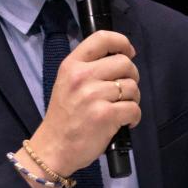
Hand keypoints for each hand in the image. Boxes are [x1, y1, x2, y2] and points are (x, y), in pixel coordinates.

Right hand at [27, 30, 140, 177]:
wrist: (53, 148)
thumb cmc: (63, 116)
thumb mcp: (67, 82)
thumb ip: (89, 68)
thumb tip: (121, 58)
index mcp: (72, 65)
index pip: (102, 38)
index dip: (122, 42)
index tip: (129, 52)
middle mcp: (82, 76)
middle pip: (125, 63)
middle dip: (132, 76)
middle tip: (124, 90)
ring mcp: (93, 96)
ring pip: (132, 87)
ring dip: (133, 99)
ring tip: (121, 108)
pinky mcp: (105, 115)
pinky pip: (134, 108)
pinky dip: (134, 117)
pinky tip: (124, 122)